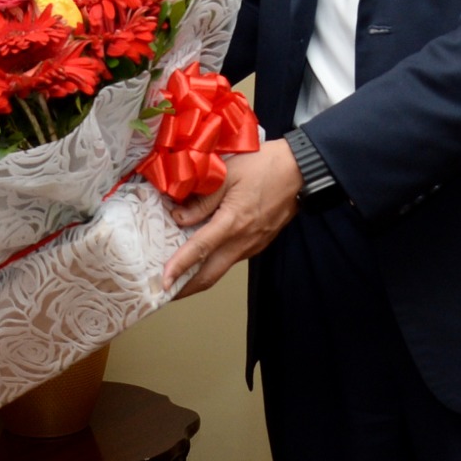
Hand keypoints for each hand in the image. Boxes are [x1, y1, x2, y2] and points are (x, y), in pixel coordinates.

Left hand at [162, 141, 300, 296]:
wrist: (298, 171)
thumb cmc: (263, 166)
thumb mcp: (227, 175)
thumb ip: (202, 200)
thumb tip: (179, 217)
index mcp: (232, 221)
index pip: (199, 249)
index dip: (179, 267)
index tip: (162, 282)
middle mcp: (242, 240)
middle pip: (209, 275)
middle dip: (184, 289)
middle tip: (163, 294)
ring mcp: (252, 245)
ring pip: (220, 269)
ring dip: (197, 278)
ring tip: (176, 278)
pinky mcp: (258, 244)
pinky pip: (231, 259)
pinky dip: (213, 264)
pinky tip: (202, 258)